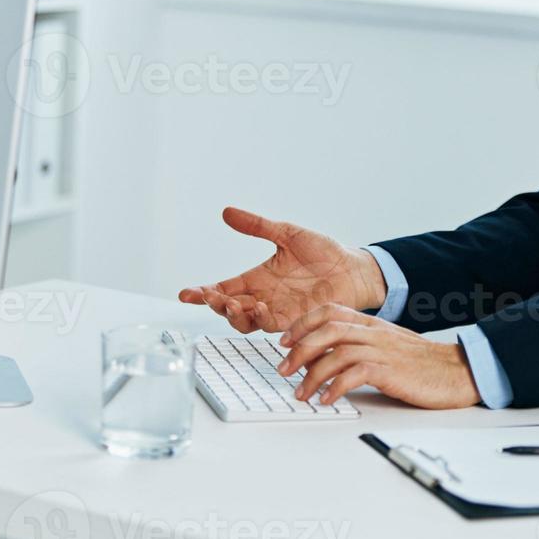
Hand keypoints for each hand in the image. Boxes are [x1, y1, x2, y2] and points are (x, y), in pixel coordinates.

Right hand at [177, 208, 388, 332]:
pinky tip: (261, 309)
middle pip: (228, 308)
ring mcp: (277, 311)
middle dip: (215, 305)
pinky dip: (262, 320)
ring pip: (245, 322)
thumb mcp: (286, 233)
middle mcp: (262, 298)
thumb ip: (257, 226)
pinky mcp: (295, 320)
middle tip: (210, 297)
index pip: (223, 288)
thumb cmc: (323, 252)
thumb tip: (227, 211)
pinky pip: (272, 327)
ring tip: (233, 303)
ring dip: (235, 315)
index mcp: (256, 278)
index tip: (186, 293)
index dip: (203, 293)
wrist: (353, 269)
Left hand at [278, 304, 481, 409]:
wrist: (456, 370)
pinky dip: (336, 387)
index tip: (284, 341)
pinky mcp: (391, 371)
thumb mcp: (386, 346)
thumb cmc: (421, 363)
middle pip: (328, 330)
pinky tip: (327, 399)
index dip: (302, 324)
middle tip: (283, 369)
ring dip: (313, 374)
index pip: (330, 312)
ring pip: (337, 352)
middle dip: (299, 349)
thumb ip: (358, 347)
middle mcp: (374, 333)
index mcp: (372, 324)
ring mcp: (383, 350)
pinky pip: (356, 374)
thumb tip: (323, 361)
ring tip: (301, 393)